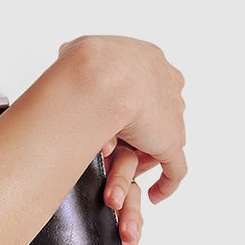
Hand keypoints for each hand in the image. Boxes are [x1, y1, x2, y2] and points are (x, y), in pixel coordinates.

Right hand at [59, 34, 186, 244]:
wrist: (103, 76)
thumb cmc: (88, 61)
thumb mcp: (79, 50)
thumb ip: (80, 56)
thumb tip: (69, 53)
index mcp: (149, 61)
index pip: (143, 92)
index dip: (125, 110)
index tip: (110, 123)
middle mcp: (166, 86)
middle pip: (152, 120)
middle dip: (133, 140)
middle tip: (110, 152)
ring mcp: (171, 116)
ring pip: (154, 146)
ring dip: (136, 165)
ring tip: (112, 180)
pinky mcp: (171, 142)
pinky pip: (175, 169)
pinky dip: (167, 183)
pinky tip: (157, 195)